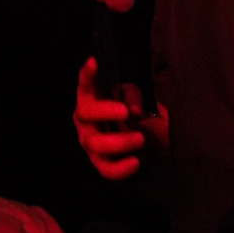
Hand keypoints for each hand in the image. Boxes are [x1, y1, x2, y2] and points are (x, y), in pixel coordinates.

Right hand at [72, 61, 148, 179]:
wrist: (149, 146)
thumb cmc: (137, 117)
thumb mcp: (137, 100)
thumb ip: (132, 96)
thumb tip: (133, 110)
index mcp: (92, 102)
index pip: (85, 86)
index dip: (87, 75)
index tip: (94, 61)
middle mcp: (86, 122)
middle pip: (84, 113)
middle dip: (104, 111)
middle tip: (126, 112)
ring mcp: (91, 144)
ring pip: (95, 144)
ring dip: (119, 141)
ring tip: (141, 138)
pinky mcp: (102, 165)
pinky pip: (106, 170)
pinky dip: (121, 168)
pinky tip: (137, 161)